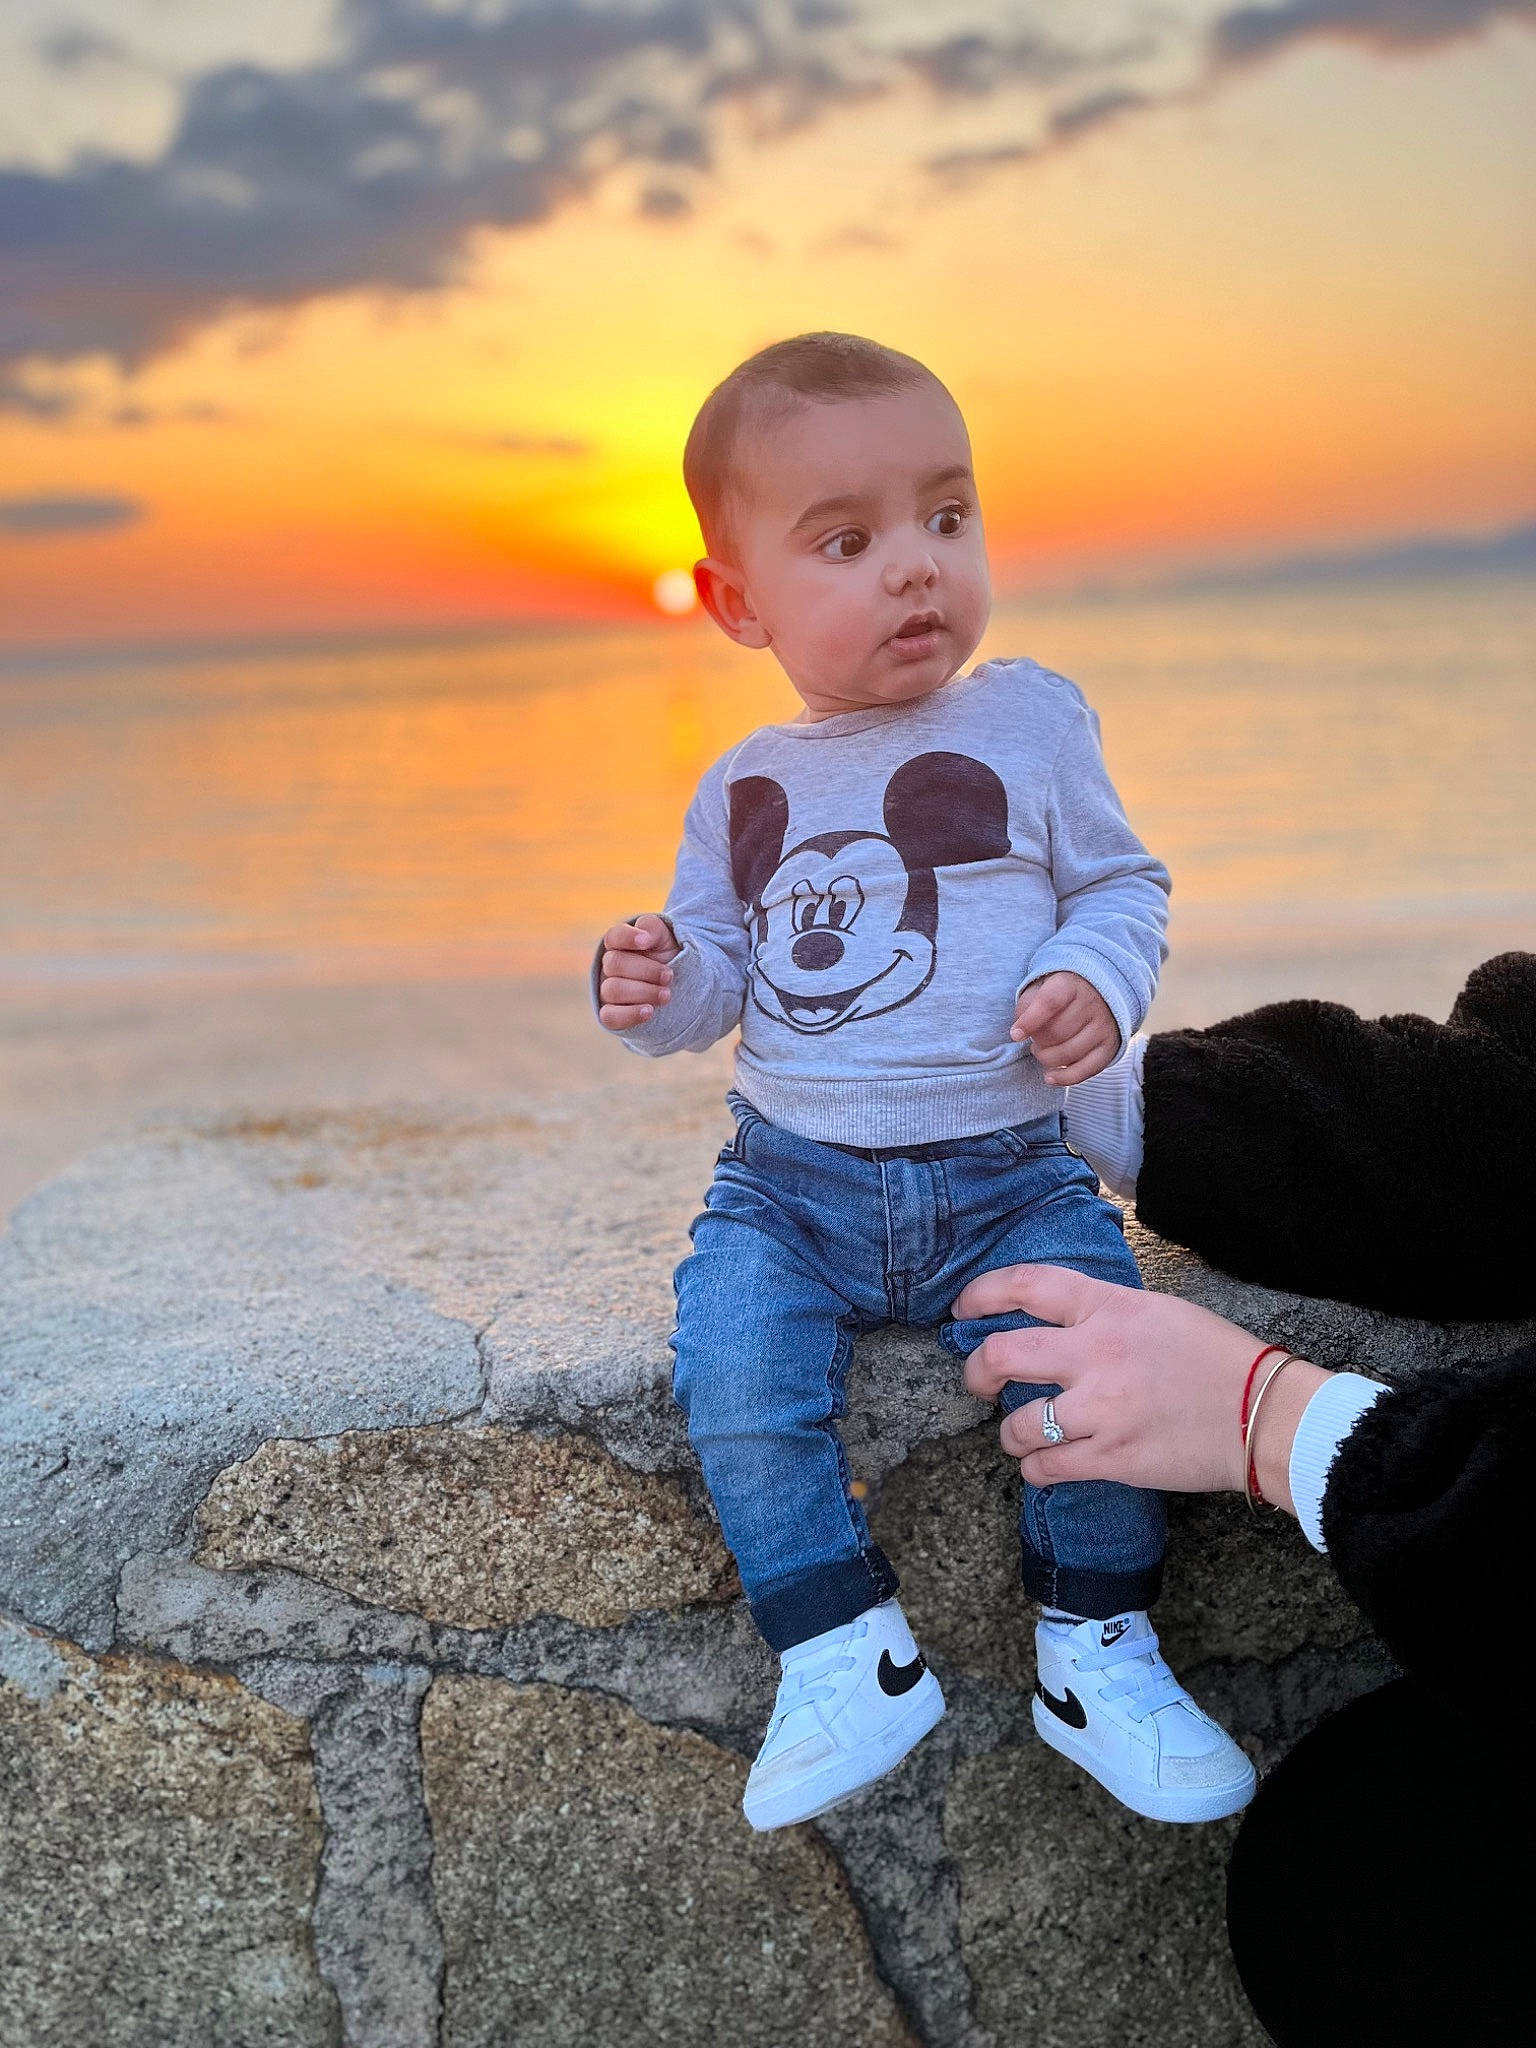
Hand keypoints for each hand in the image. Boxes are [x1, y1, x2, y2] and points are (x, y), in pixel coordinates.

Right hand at [597, 914, 680, 1030]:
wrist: (680, 986)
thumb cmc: (668, 956)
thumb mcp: (665, 937)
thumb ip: (652, 928)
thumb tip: (643, 937)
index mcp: (620, 944)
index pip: (614, 937)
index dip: (627, 938)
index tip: (646, 942)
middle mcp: (609, 967)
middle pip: (615, 964)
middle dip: (646, 970)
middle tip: (669, 976)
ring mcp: (607, 991)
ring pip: (613, 990)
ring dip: (644, 992)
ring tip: (666, 995)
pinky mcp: (611, 1015)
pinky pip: (609, 1017)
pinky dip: (629, 1014)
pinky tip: (649, 1011)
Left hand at [953, 1263, 1329, 1508]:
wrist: (1265, 1414)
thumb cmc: (1217, 1360)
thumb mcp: (1157, 1312)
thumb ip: (1103, 1314)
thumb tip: (1056, 1326)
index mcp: (1109, 1308)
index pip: (1026, 1284)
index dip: (982, 1294)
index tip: (963, 1308)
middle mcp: (1096, 1353)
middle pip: (1001, 1354)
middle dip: (975, 1371)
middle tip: (976, 1382)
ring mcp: (1101, 1409)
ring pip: (1016, 1425)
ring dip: (1009, 1434)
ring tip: (1020, 1436)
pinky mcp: (1112, 1458)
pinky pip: (1045, 1469)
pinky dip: (1034, 1470)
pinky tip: (1043, 1466)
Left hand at [1011, 972, 1118, 1084]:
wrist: (1100, 994)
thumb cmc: (1061, 995)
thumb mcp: (1040, 988)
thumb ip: (1026, 1005)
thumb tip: (1020, 1032)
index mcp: (1071, 985)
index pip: (1049, 1003)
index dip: (1030, 1021)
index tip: (1015, 1036)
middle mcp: (1092, 1004)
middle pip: (1056, 1032)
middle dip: (1037, 1041)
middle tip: (1034, 1039)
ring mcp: (1103, 1027)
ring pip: (1068, 1053)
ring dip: (1046, 1058)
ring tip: (1040, 1051)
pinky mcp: (1109, 1048)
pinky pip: (1085, 1070)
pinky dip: (1064, 1078)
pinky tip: (1049, 1077)